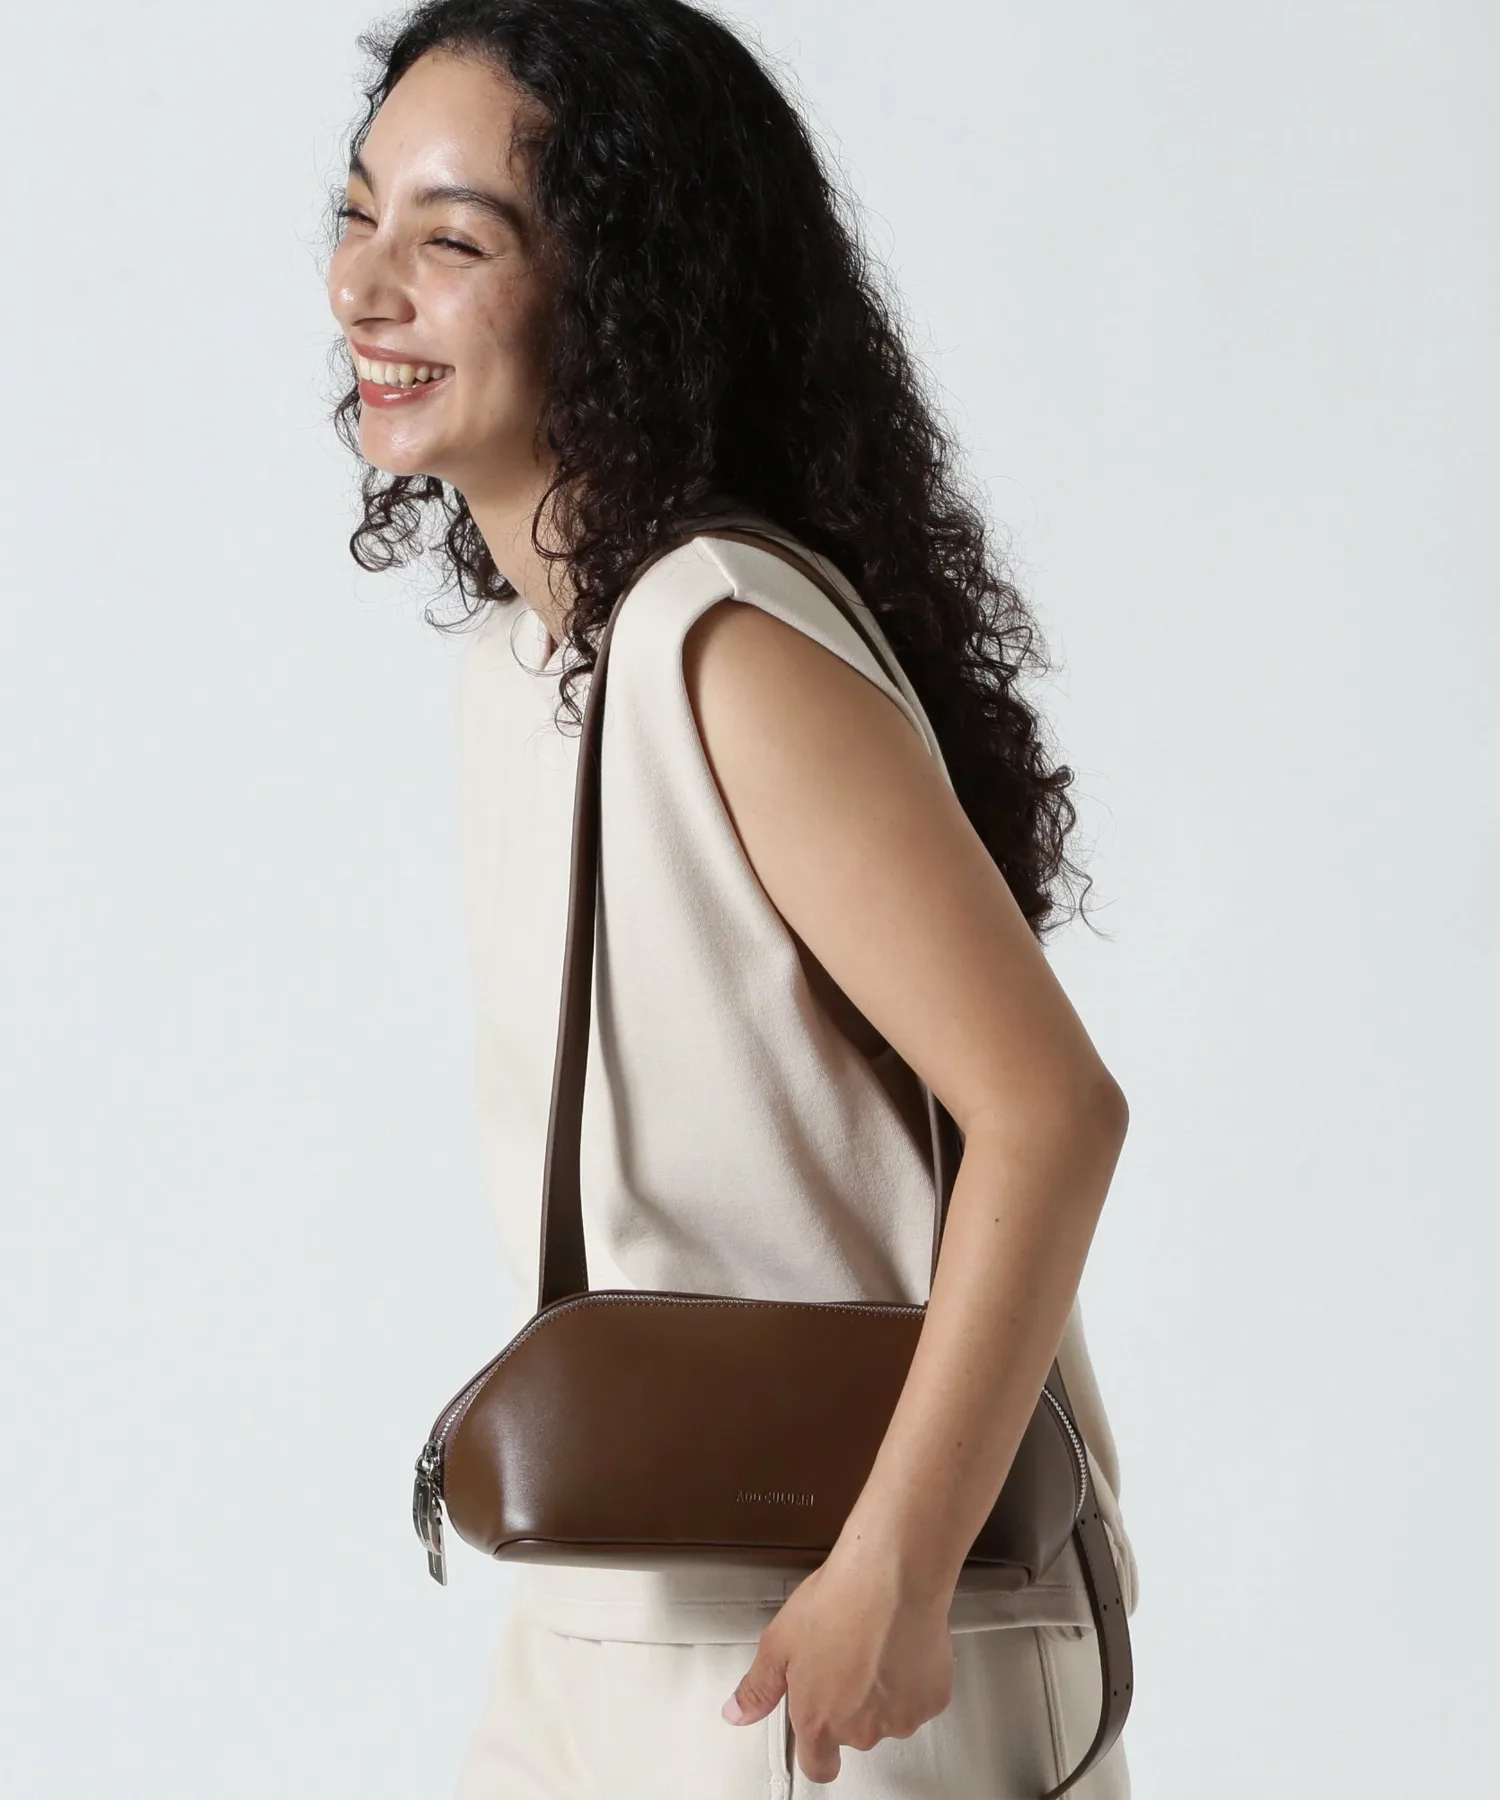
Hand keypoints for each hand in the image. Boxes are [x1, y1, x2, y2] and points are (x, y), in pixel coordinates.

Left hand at [719, 1541, 956, 1782]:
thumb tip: (737, 1713)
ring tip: (875, 1644)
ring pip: (890, 1715)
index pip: (819, 1767)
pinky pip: (921, 1697)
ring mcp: (901, 1718)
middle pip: (854, 1733)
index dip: (818, 1749)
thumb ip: (758, 1687)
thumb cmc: (837, 1603)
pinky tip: (900, 1644)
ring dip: (884, 1692)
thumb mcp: (778, 1642)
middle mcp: (861, 1731)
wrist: (891, 1576)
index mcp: (819, 1722)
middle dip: (851, 1704)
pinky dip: (913, 1677)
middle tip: (846, 1658)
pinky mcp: (933, 1699)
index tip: (820, 1728)